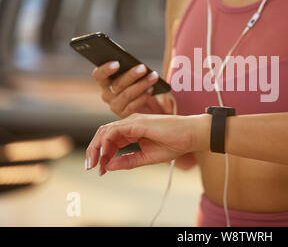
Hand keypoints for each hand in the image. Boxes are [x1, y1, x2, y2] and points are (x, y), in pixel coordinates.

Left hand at [84, 113, 209, 174]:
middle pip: (104, 133)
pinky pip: (114, 131)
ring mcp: (133, 121)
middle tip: (91, 167)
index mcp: (133, 130)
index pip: (110, 139)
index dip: (102, 154)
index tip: (100, 170)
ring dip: (97, 147)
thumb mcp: (147, 157)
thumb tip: (108, 166)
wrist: (191, 135)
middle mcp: (130, 123)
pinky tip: (105, 155)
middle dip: (94, 150)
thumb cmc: (175, 144)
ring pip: (105, 131)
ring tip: (95, 163)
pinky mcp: (137, 123)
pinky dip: (106, 143)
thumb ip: (128, 161)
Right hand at [92, 61, 171, 117]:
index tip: (117, 63)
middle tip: (143, 68)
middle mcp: (106, 94)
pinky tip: (151, 90)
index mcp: (104, 81)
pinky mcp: (124, 115)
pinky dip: (142, 97)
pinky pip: (132, 106)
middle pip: (116, 84)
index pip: (98, 75)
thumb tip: (137, 65)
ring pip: (126, 94)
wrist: (151, 105)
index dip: (105, 69)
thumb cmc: (139, 82)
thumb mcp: (134, 74)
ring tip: (153, 77)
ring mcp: (114, 106)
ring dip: (141, 85)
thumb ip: (130, 67)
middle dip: (131, 75)